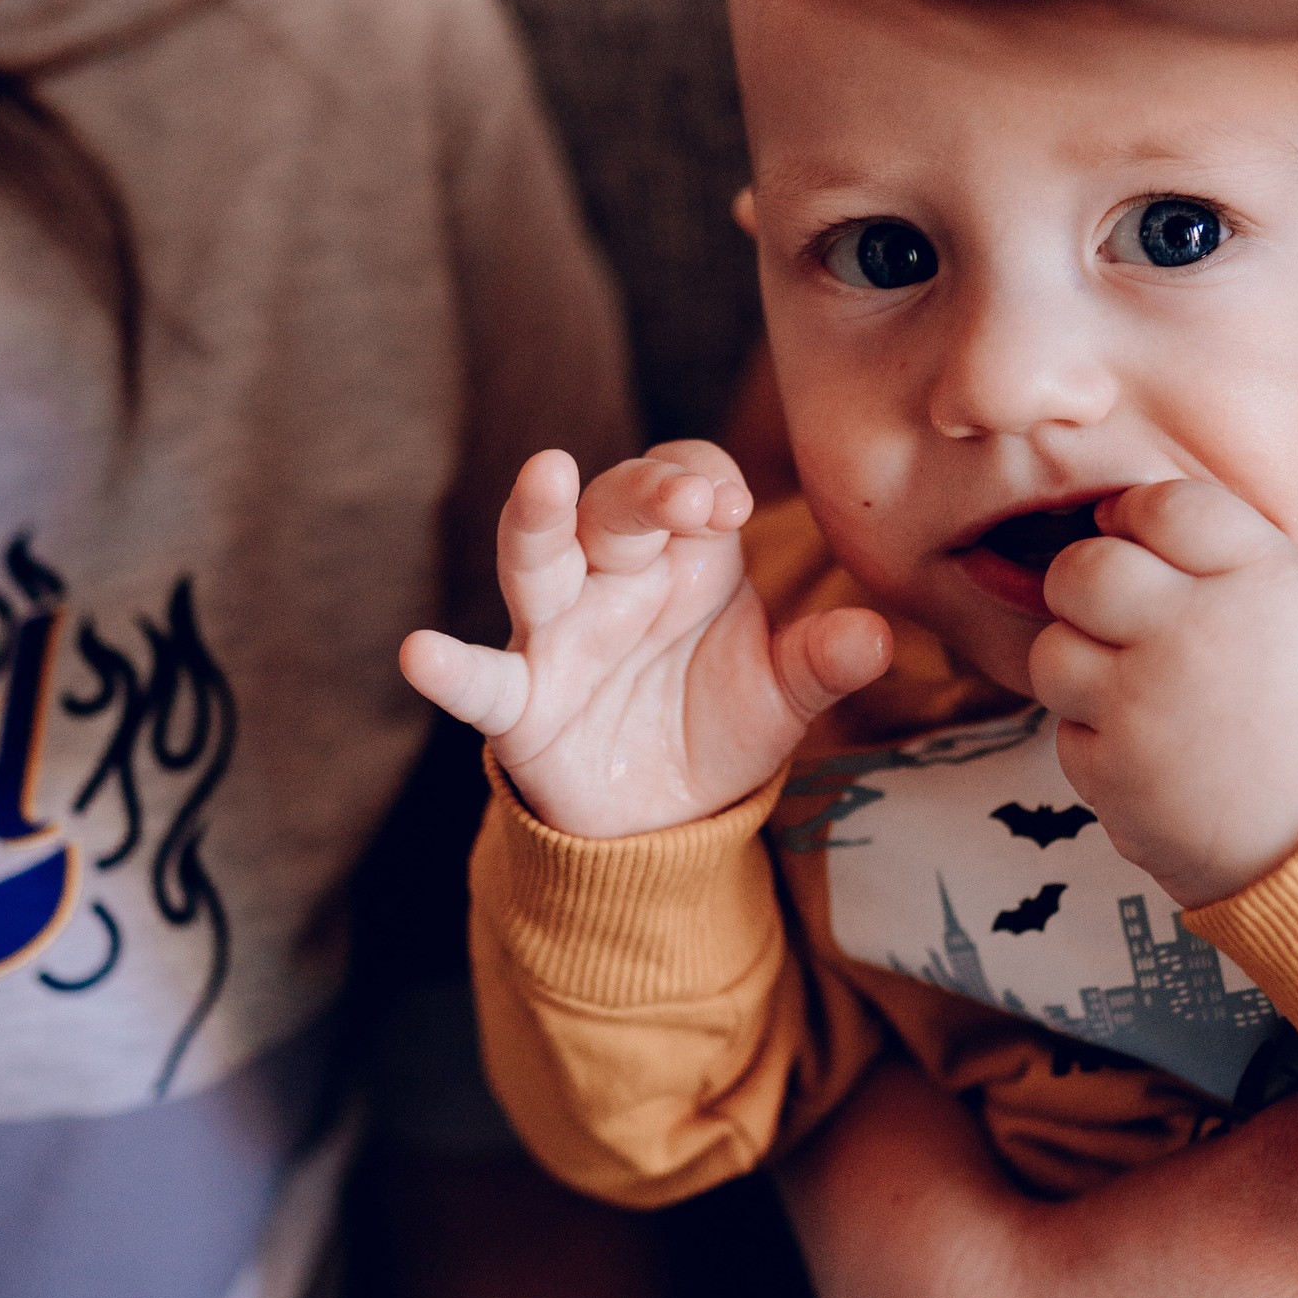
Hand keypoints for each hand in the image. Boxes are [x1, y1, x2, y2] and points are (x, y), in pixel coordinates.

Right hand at [401, 446, 887, 839]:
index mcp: (683, 557)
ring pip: (538, 559)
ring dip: (539, 516)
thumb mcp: (781, 697)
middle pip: (614, 504)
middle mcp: (612, 576)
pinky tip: (419, 654)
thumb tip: (878, 636)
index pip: (686, 480)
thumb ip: (822, 663)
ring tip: (543, 473)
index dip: (701, 479)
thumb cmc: (715, 727)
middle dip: (646, 491)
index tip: (731, 506)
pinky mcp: (519, 704)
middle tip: (687, 498)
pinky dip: (449, 668)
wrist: (661, 823)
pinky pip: (481, 680)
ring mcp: (557, 634)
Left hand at [1031, 475, 1297, 907]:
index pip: (1164, 505)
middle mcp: (1193, 631)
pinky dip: (1099, 743)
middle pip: (1082, 569)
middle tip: (1111, 610)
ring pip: (1052, 652)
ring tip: (1134, 690)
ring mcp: (1144, 707)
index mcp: (1262, 579)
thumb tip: (1142, 533)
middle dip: (1085, 582)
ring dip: (1081, 665)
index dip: (1137, 514)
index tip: (1137, 537)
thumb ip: (1237, 567)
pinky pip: (1068, 737)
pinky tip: (1154, 756)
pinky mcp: (1116, 779)